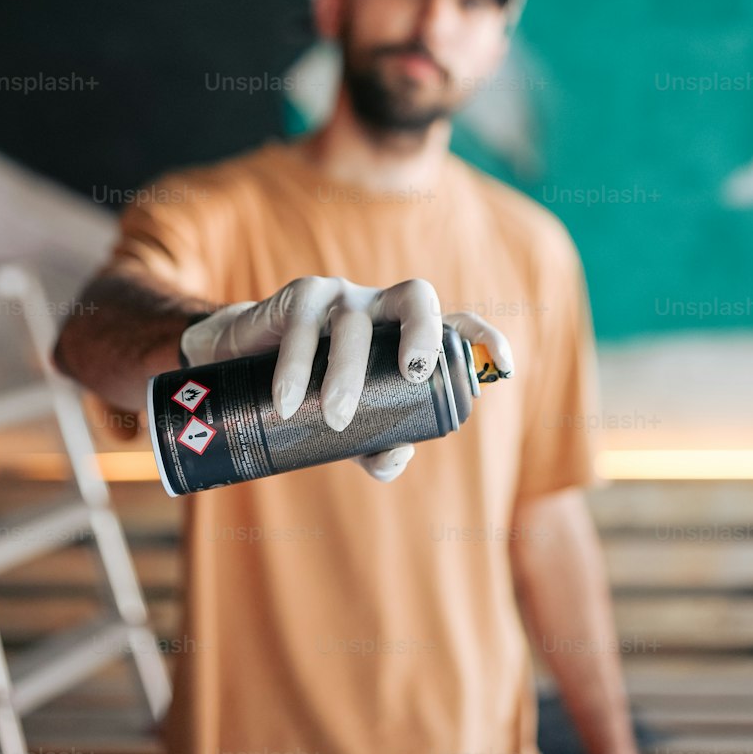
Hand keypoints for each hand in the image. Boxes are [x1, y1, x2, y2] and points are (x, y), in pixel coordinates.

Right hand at [179, 276, 513, 481]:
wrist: (248, 363)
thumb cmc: (317, 394)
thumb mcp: (353, 428)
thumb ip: (378, 447)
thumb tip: (396, 458)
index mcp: (407, 334)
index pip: (458, 325)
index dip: (485, 338)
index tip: (504, 366)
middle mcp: (383, 307)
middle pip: (417, 298)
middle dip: (423, 331)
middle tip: (414, 375)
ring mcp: (343, 297)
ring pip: (352, 323)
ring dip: (345, 370)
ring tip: (334, 416)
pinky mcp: (301, 296)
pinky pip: (303, 324)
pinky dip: (296, 364)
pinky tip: (287, 399)